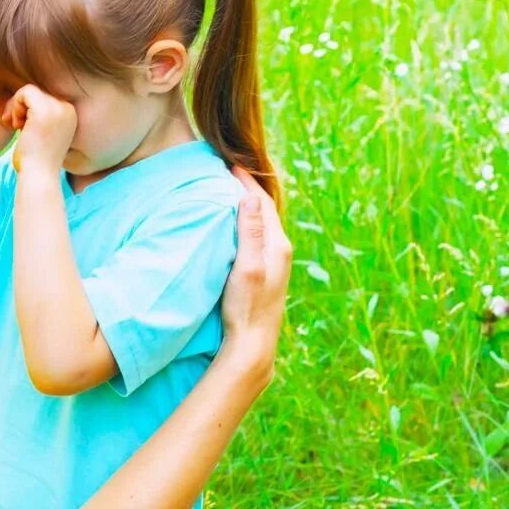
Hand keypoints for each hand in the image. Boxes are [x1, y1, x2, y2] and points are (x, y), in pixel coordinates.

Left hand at [4, 84, 76, 174]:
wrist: (38, 175)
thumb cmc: (37, 160)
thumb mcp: (43, 133)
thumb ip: (41, 116)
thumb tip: (28, 98)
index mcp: (70, 114)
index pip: (45, 98)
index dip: (29, 108)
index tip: (20, 125)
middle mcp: (68, 109)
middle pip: (37, 92)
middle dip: (21, 106)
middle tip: (14, 124)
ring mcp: (58, 108)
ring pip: (30, 91)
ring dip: (17, 107)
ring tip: (16, 125)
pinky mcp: (44, 110)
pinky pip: (25, 92)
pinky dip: (15, 105)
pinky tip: (16, 124)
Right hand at [217, 167, 291, 391]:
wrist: (253, 344)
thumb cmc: (247, 307)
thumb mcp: (248, 267)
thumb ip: (251, 232)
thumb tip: (250, 197)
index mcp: (277, 244)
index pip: (261, 202)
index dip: (245, 181)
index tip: (228, 164)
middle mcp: (280, 250)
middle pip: (263, 209)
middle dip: (247, 188)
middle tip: (228, 171)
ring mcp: (274, 262)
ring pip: (261, 223)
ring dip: (247, 205)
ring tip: (229, 190)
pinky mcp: (266, 272)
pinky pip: (257, 236)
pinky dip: (246, 222)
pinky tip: (235, 225)